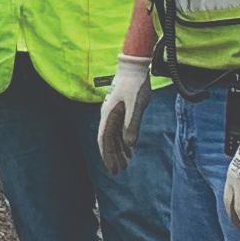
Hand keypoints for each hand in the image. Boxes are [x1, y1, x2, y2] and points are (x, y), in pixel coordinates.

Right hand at [96, 52, 151, 174]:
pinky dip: (124, 143)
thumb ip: (132, 124)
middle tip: (118, 172)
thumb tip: (129, 145)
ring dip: (118, 151)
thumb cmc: (134, 84)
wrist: (134, 67)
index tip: (112, 168)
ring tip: (124, 165)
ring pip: (114, 137)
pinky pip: (120, 131)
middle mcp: (108, 116)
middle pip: (108, 141)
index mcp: (108, 115)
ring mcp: (115, 114)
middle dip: (112, 157)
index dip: (107, 155)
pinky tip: (130, 151)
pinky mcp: (122, 112)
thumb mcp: (136, 104)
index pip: (104, 139)